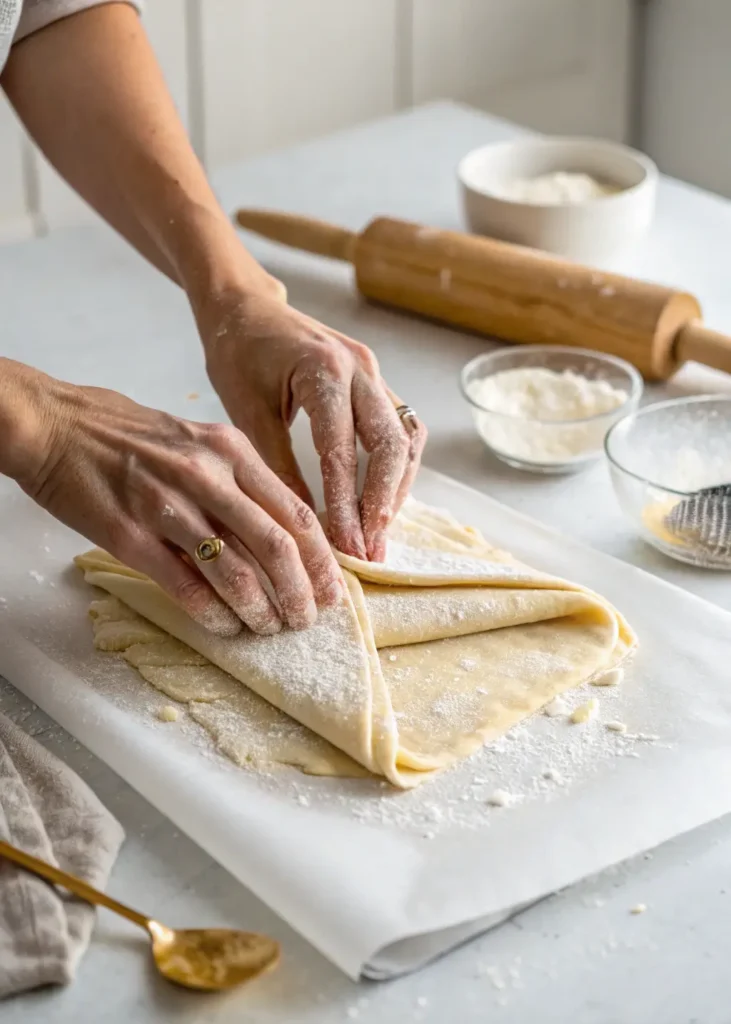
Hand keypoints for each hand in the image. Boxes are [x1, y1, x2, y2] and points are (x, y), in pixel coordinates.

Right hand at [8, 364, 342, 635]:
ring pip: (233, 571)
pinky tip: (225, 626)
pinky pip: (185, 585)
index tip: (333, 591)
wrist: (57, 426)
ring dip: (258, 609)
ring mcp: (167, 506)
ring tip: (268, 628)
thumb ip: (241, 482)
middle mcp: (206, 476)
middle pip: (275, 545)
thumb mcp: (199, 442)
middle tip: (305, 619)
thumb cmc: (131, 436)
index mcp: (231, 452)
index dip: (321, 560)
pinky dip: (212, 613)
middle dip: (299, 592)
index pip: (294, 512)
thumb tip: (285, 534)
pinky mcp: (130, 536)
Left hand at [197, 289, 426, 561]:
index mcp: (325, 371)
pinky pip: (401, 429)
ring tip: (378, 535)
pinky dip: (396, 468)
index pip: (343, 451)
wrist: (246, 307)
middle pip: (392, 446)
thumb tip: (301, 525)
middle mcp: (361, 369)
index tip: (347, 548)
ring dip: (397, 489)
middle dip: (383, 505)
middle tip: (370, 550)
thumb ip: (277, 466)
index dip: (347, 505)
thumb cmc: (237, 351)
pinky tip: (380, 500)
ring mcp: (375, 373)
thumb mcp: (246, 412)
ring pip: (406, 439)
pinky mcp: (376, 382)